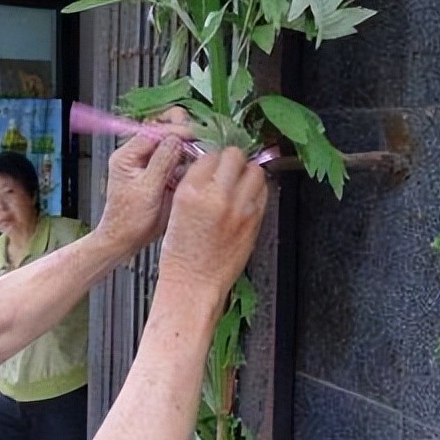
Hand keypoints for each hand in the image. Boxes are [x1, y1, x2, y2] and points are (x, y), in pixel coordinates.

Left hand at [97, 108, 192, 250]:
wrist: (126, 239)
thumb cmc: (129, 220)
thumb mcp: (146, 190)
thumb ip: (162, 162)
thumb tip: (178, 139)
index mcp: (128, 154)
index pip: (154, 129)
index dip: (176, 129)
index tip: (194, 135)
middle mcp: (139, 154)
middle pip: (164, 129)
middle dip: (183, 133)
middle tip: (199, 143)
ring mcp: (151, 162)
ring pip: (174, 143)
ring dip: (188, 147)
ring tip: (199, 157)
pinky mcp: (162, 173)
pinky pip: (179, 159)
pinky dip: (189, 161)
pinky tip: (195, 169)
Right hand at [158, 147, 267, 302]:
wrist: (194, 285)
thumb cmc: (181, 255)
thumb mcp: (176, 211)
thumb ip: (194, 185)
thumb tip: (211, 166)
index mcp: (190, 191)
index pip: (209, 154)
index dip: (211, 159)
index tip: (213, 165)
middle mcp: (216, 195)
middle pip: (234, 155)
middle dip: (232, 160)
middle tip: (229, 169)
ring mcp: (238, 208)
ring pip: (254, 170)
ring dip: (248, 173)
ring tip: (240, 183)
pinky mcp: (254, 221)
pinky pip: (263, 192)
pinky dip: (256, 191)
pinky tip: (246, 199)